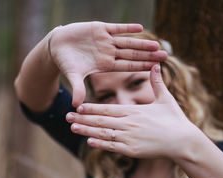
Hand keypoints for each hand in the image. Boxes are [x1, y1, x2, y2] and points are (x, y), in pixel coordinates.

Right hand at [50, 22, 167, 106]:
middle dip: (148, 55)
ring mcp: (106, 40)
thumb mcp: (73, 75)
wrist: (57, 45)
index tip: (156, 67)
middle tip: (165, 56)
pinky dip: (126, 28)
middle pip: (132, 54)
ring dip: (142, 43)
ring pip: (127, 42)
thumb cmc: (67, 62)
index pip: (127, 66)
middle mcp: (109, 53)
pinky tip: (139, 28)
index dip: (141, 66)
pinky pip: (116, 28)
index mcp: (106, 65)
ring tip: (157, 44)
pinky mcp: (100, 28)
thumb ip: (77, 88)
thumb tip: (76, 105)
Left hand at [65, 65, 198, 158]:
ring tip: (72, 127)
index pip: (108, 108)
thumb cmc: (175, 120)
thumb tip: (156, 65)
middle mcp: (129, 124)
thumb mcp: (166, 99)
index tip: (79, 106)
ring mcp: (129, 138)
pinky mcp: (132, 150)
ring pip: (103, 133)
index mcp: (134, 111)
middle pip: (101, 120)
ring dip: (86, 130)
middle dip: (83, 118)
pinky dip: (100, 144)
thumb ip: (157, 83)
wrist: (183, 141)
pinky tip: (89, 141)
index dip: (92, 107)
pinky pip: (112, 147)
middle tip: (67, 116)